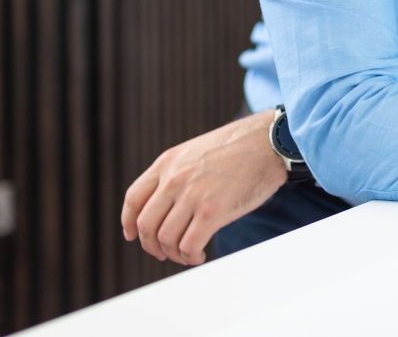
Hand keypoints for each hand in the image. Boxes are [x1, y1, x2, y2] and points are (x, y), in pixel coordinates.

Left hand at [121, 110, 288, 264]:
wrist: (269, 141)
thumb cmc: (241, 146)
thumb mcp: (198, 150)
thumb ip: (179, 173)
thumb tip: (169, 205)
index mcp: (168, 162)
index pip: (133, 199)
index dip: (129, 223)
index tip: (133, 235)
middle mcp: (174, 179)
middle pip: (146, 225)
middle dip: (152, 246)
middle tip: (166, 252)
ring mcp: (192, 195)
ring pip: (165, 239)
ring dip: (174, 254)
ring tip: (188, 254)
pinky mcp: (212, 211)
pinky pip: (188, 246)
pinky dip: (190, 257)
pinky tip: (200, 255)